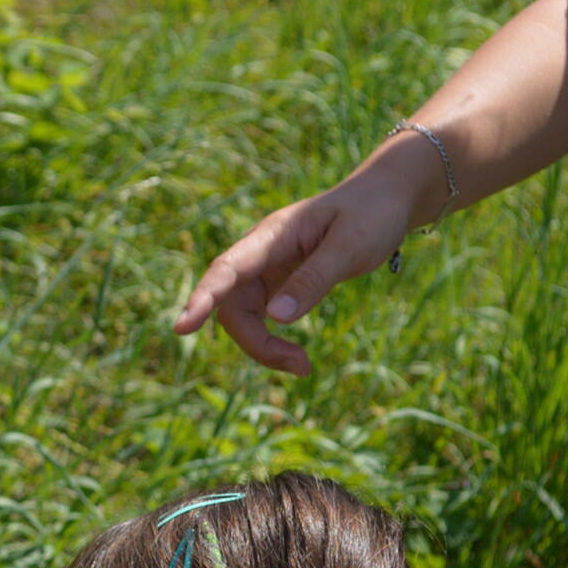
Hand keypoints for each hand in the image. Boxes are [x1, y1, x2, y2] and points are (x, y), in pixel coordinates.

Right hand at [172, 146, 431, 374]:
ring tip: (303, 367)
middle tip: (302, 367)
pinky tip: (298, 357)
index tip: (182, 327)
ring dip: (265, 348)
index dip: (202, 299)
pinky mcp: (278, 284)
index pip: (226, 270)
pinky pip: (261, 319)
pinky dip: (275, 342)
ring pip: (244, 317)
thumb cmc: (371, 215)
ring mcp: (266, 269)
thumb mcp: (351, 246)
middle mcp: (260, 253)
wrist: (386, 199)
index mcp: (272, 236)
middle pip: (231, 305)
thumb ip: (313, 280)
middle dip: (256, 343)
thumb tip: (277, 319)